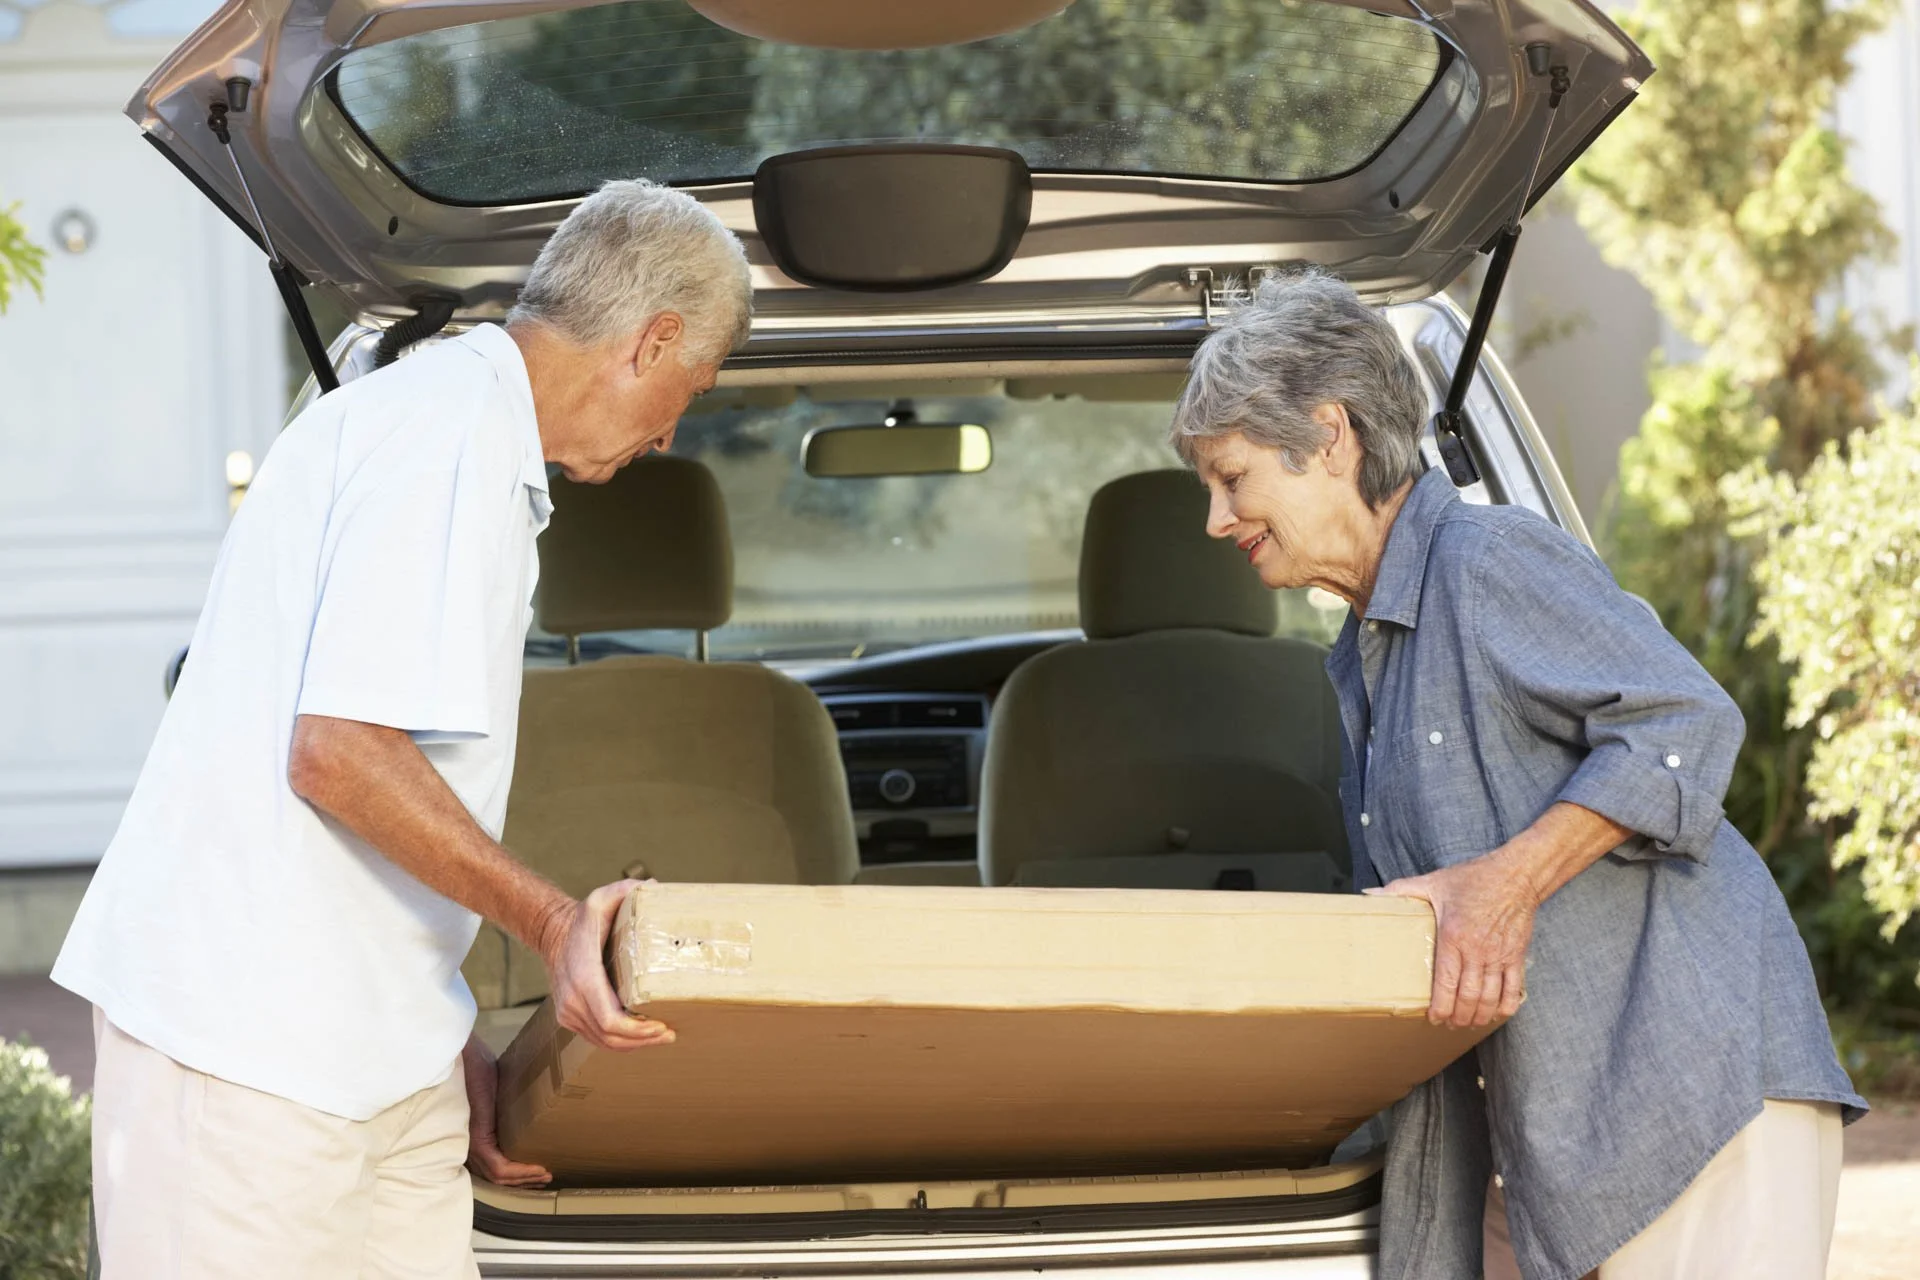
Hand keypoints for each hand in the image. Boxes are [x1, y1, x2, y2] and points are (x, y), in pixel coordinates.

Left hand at [461, 1034, 550, 1187]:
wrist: (466, 1055)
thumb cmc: (479, 1065)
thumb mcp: (498, 1089)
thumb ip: (506, 1103)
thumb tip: (527, 1104)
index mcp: (474, 1133)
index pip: (493, 1164)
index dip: (517, 1172)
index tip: (539, 1169)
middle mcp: (470, 1143)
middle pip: (497, 1175)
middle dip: (524, 1180)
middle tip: (546, 1178)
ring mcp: (473, 1144)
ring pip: (499, 1176)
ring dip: (525, 1178)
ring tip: (545, 1174)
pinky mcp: (478, 1140)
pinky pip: (500, 1167)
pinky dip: (520, 1171)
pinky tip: (538, 1168)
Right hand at [538, 879, 676, 1051]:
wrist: (553, 935)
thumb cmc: (582, 920)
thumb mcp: (602, 898)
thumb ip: (627, 890)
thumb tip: (654, 886)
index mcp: (583, 976)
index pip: (609, 1018)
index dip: (636, 1030)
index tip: (660, 1026)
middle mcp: (572, 999)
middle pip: (610, 1035)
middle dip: (642, 1040)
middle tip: (669, 1034)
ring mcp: (568, 1011)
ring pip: (603, 1041)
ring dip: (634, 1044)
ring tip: (660, 1037)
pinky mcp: (569, 1017)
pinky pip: (596, 1037)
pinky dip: (620, 1042)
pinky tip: (640, 1037)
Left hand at [1367, 847, 1537, 1028]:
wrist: (1515, 875)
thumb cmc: (1473, 879)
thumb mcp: (1433, 882)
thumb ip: (1400, 891)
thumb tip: (1368, 894)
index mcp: (1453, 935)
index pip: (1446, 981)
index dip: (1440, 1006)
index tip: (1434, 1018)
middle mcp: (1477, 949)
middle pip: (1468, 996)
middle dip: (1458, 1017)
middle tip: (1449, 1025)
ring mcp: (1499, 955)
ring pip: (1490, 997)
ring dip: (1479, 1016)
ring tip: (1468, 1023)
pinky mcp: (1517, 956)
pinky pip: (1513, 989)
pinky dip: (1505, 1006)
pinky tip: (1496, 1013)